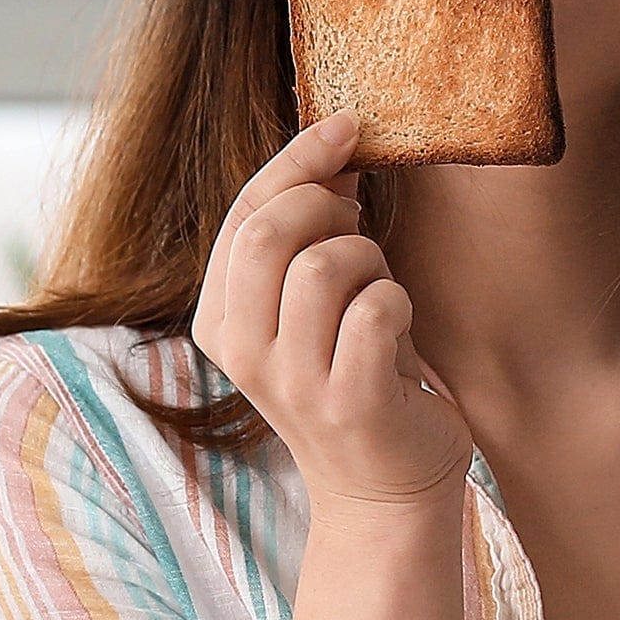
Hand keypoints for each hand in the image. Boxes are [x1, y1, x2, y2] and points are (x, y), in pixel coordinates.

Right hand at [191, 112, 471, 518]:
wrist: (385, 491)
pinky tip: (399, 334)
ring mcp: (293, 383)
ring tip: (380, 296)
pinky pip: (377, 309)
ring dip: (372, 261)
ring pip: (326, 265)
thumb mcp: (316, 305)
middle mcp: (243, 353)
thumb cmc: (357, 379)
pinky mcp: (348, 403)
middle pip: (269, 231)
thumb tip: (335, 149)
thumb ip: (312, 236)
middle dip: (328, 206)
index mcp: (219, 321)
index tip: (346, 128)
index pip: (244, 214)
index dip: (297, 160)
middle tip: (361, 225)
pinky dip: (400, 304)